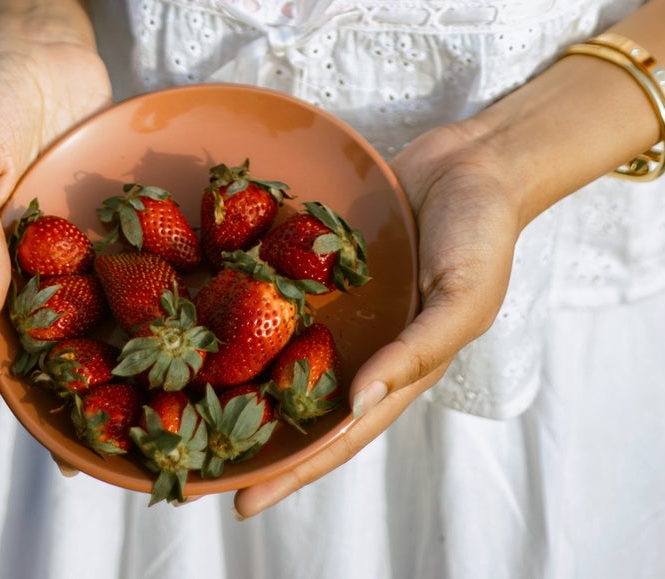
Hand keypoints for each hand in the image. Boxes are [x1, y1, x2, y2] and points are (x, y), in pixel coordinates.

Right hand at [0, 32, 113, 474]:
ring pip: (86, 319)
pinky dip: (147, 306)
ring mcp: (70, 244)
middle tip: (75, 455)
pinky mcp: (113, 222)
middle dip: (50, 400)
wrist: (42, 43)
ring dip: (105, 368)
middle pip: (33, 342)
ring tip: (133, 421)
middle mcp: (23, 260)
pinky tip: (178, 339)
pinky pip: (130, 269)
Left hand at [231, 115, 523, 517]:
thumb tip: (359, 402)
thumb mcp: (463, 298)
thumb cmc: (483, 234)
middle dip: (252, 434)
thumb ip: (417, 350)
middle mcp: (363, 340)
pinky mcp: (326, 257)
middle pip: (299, 400)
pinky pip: (282, 282)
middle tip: (193, 462)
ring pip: (283, 345)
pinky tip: (206, 306)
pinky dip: (249, 298)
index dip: (294, 472)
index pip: (339, 435)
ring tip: (181, 395)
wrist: (475, 160)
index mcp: (399, 366)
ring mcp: (342, 300)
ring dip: (241, 368)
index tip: (242, 503)